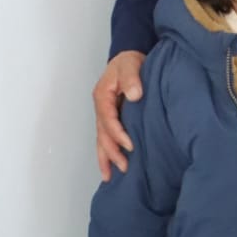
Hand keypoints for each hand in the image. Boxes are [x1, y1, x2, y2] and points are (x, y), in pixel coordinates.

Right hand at [94, 50, 145, 178]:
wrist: (128, 59)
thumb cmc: (129, 61)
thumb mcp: (130, 64)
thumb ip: (132, 78)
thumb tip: (135, 95)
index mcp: (103, 95)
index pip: (108, 119)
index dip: (117, 134)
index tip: (130, 146)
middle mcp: (101, 107)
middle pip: (102, 134)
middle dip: (111, 152)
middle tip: (124, 168)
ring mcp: (104, 114)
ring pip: (101, 139)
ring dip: (106, 157)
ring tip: (110, 176)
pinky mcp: (110, 118)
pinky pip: (106, 138)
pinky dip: (106, 152)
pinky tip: (110, 166)